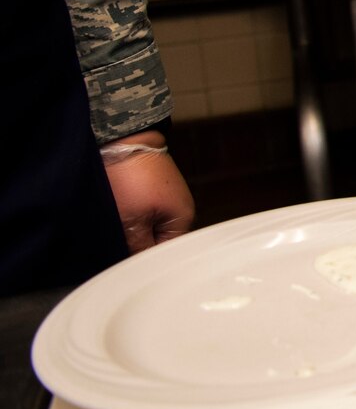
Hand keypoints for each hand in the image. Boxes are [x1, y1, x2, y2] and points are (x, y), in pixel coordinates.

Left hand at [100, 133, 194, 252]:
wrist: (124, 141)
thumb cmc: (131, 180)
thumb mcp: (130, 222)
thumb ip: (138, 248)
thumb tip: (140, 266)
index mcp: (183, 218)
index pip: (167, 252)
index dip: (146, 259)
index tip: (127, 261)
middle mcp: (182, 207)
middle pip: (160, 238)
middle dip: (140, 241)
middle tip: (120, 241)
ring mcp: (170, 195)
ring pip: (152, 223)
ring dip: (135, 225)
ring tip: (119, 221)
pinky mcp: (157, 185)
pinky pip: (147, 208)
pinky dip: (134, 211)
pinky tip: (121, 209)